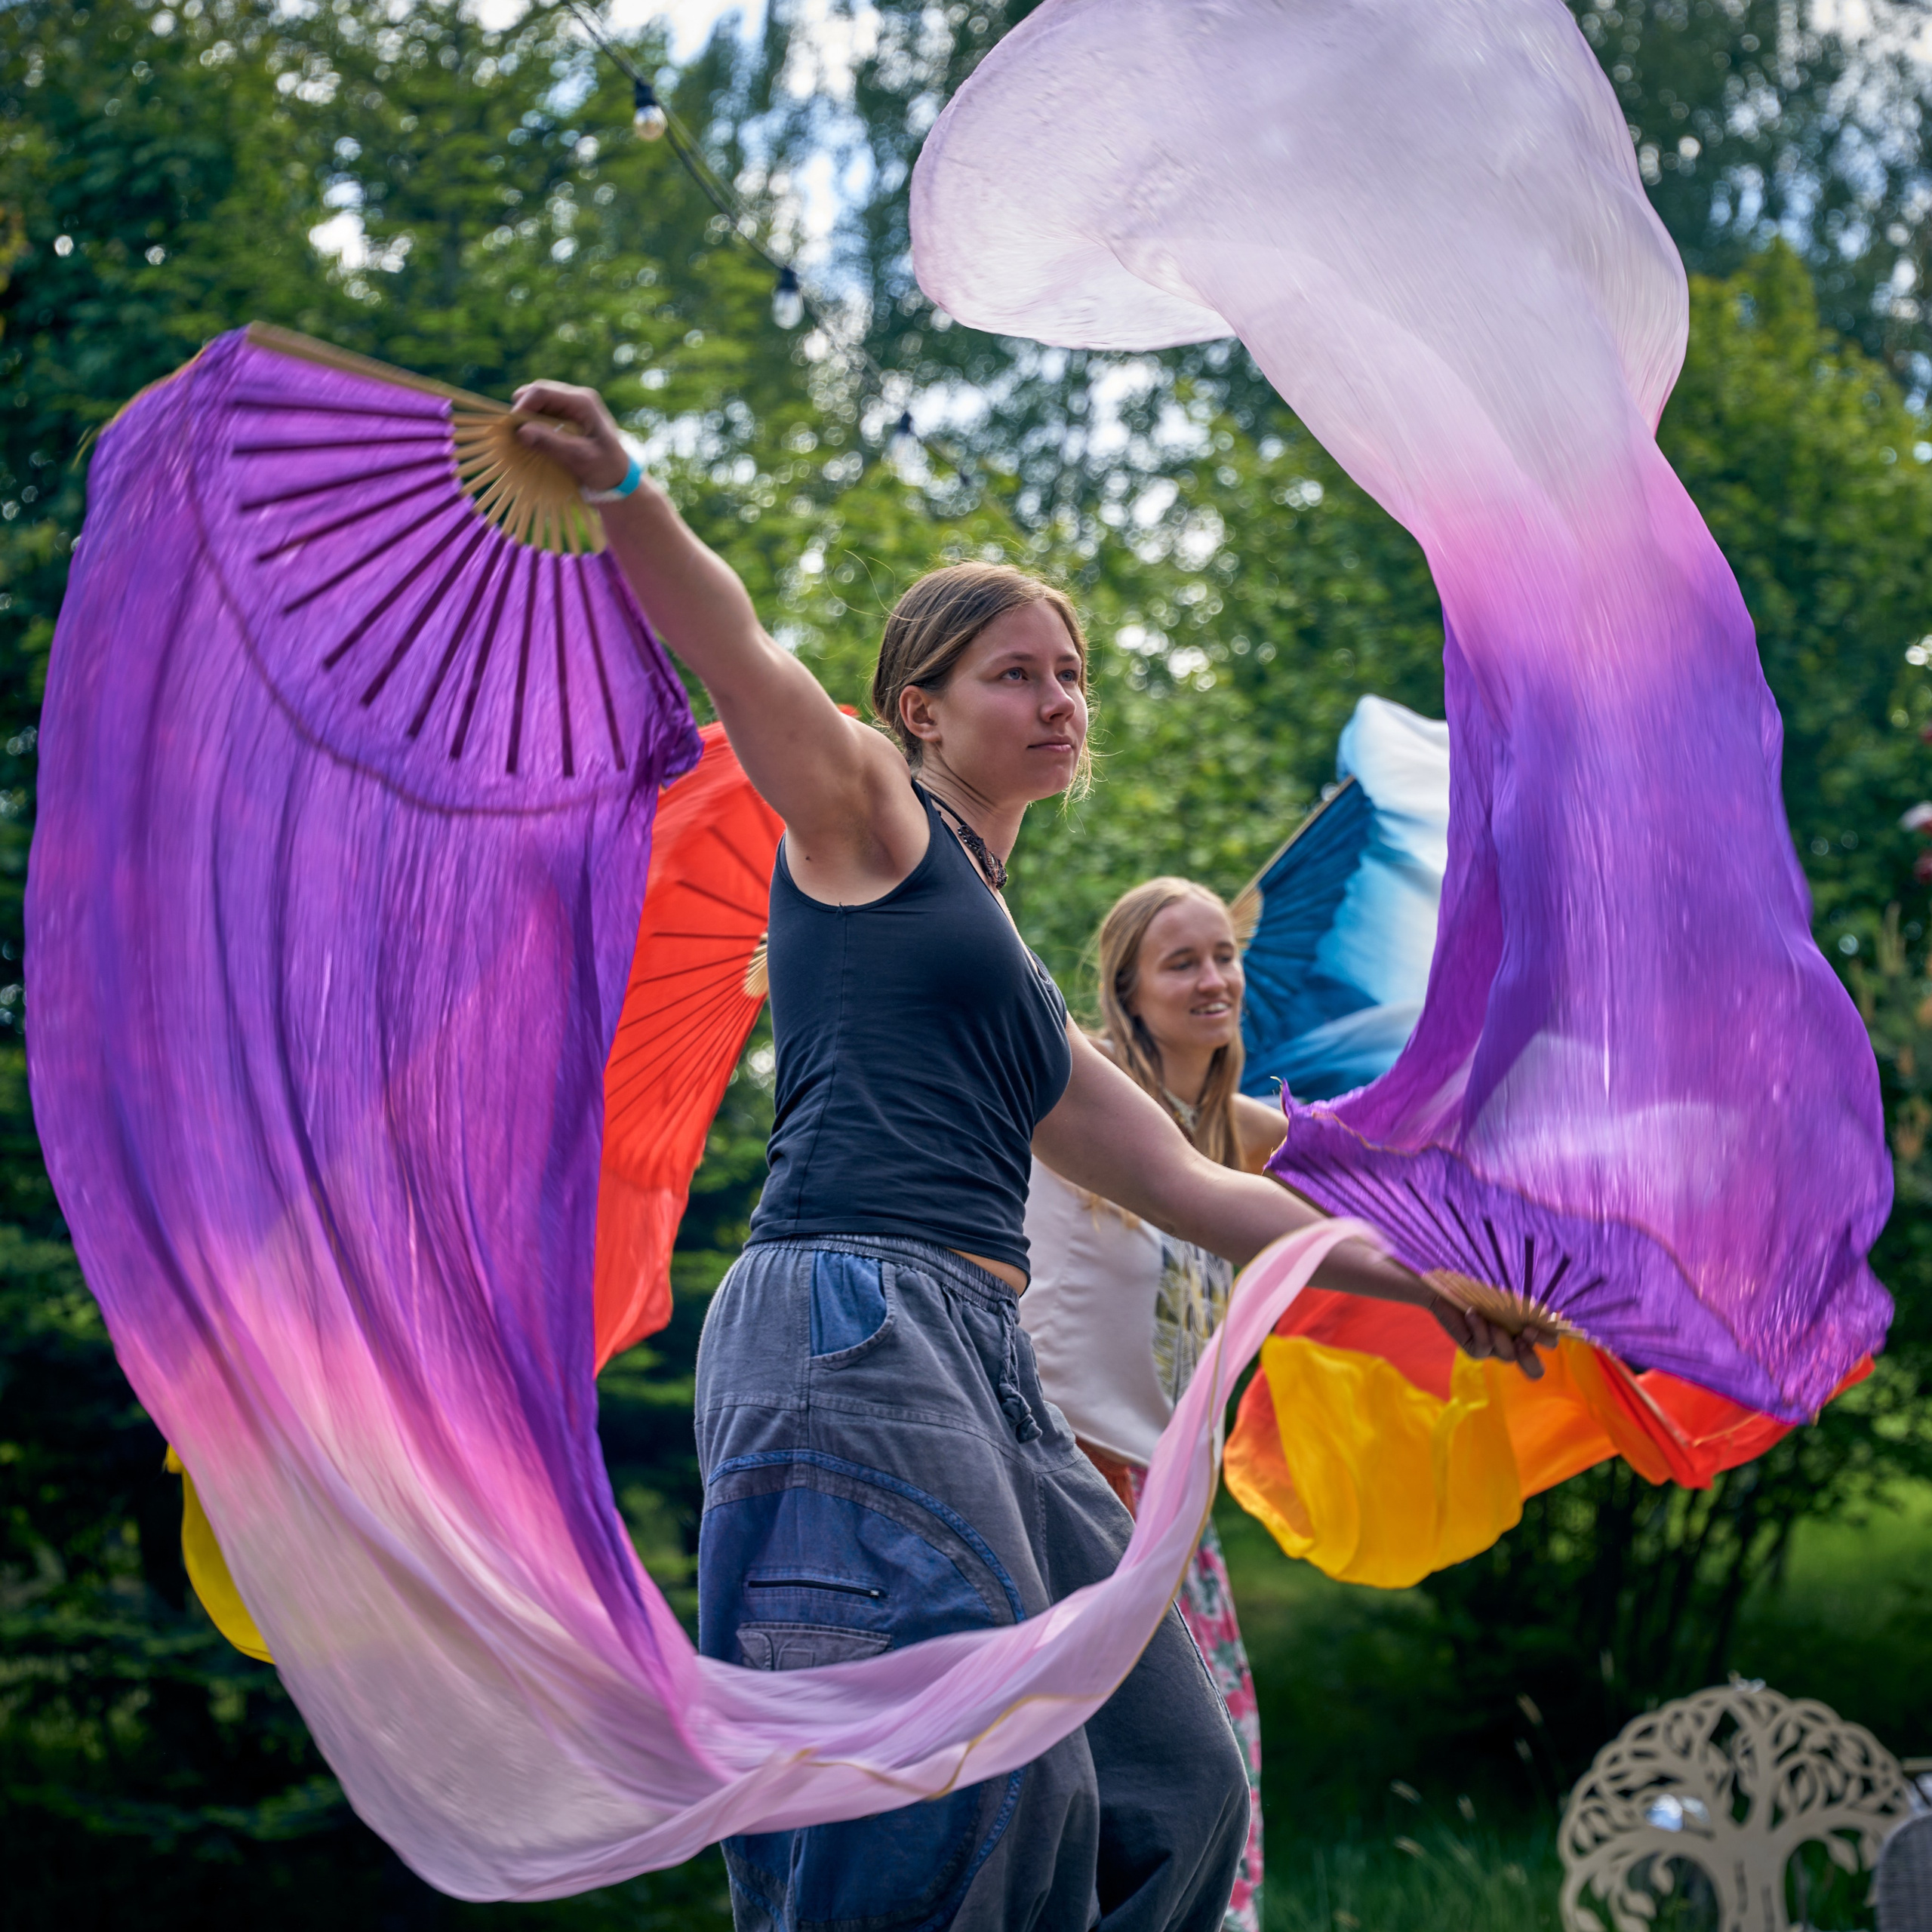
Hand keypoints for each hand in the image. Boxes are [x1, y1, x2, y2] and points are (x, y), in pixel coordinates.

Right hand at [509, 380, 635, 493]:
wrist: (621, 480)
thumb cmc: (606, 469)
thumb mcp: (579, 458)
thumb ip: (551, 443)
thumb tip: (520, 431)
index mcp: (582, 402)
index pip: (542, 392)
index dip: (522, 406)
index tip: (512, 429)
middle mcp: (576, 399)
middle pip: (537, 393)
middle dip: (523, 411)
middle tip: (514, 435)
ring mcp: (571, 407)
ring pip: (538, 403)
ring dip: (527, 418)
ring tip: (522, 439)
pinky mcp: (567, 418)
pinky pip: (543, 414)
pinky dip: (534, 425)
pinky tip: (532, 441)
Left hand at [1427, 1292, 1555, 1379]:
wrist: (1449, 1289)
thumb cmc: (1482, 1291)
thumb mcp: (1507, 1299)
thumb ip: (1528, 1311)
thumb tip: (1550, 1318)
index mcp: (1527, 1331)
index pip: (1548, 1342)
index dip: (1549, 1339)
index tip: (1537, 1322)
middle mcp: (1514, 1345)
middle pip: (1535, 1370)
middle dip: (1531, 1357)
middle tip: (1524, 1334)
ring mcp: (1495, 1350)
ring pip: (1508, 1355)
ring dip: (1501, 1336)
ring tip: (1491, 1320)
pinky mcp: (1475, 1350)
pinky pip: (1483, 1347)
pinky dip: (1479, 1328)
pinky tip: (1472, 1313)